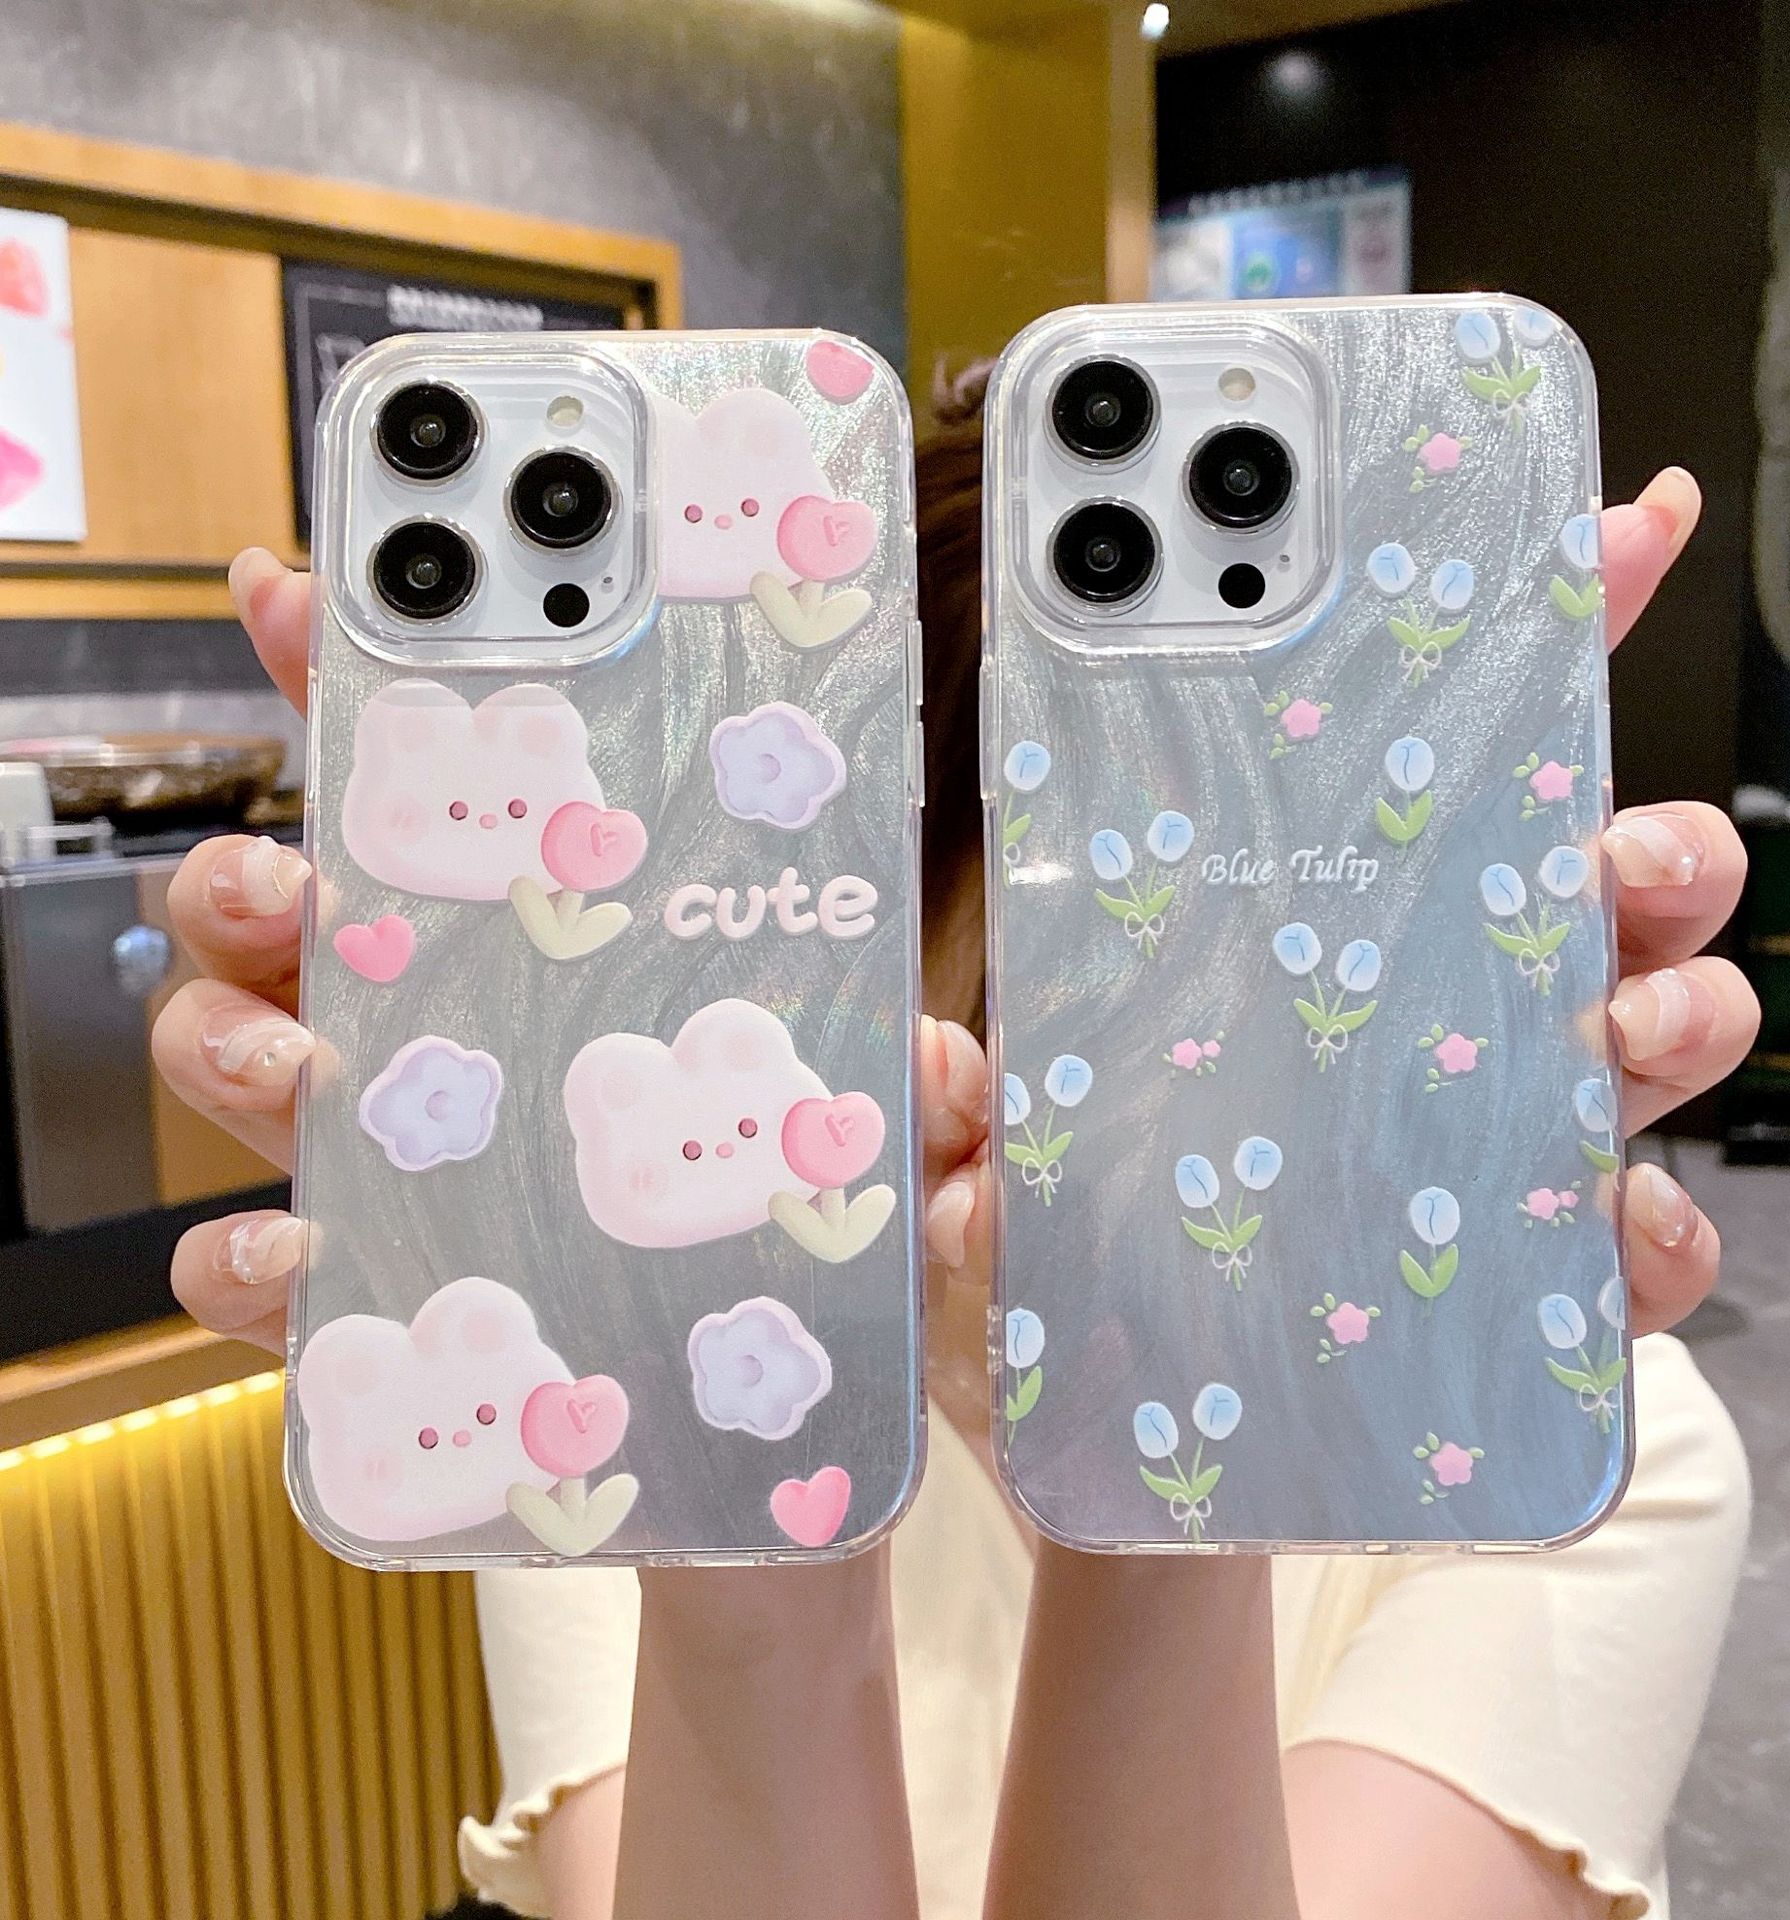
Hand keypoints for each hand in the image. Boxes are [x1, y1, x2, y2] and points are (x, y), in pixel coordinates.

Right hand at [156, 551, 996, 1355]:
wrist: (806, 1432)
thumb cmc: (842, 1258)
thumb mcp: (910, 1151)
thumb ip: (938, 1099)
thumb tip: (935, 1057)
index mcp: (575, 960)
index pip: (452, 811)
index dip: (364, 698)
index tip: (303, 598)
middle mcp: (469, 1042)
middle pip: (300, 919)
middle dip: (255, 878)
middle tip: (295, 885)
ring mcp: (412, 1165)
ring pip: (247, 1062)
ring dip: (229, 1036)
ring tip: (297, 1060)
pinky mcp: (385, 1302)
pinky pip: (264, 1274)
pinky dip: (245, 1261)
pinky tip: (293, 1258)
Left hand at [918, 471, 1756, 1349]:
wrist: (1110, 1465)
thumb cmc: (1048, 1293)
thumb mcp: (975, 1186)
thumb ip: (955, 1120)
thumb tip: (931, 1055)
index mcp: (1308, 941)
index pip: (1435, 769)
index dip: (1531, 639)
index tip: (1612, 531)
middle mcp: (1424, 1019)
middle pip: (1589, 886)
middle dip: (1649, 842)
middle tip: (1618, 845)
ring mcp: (1487, 1150)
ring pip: (1645, 1036)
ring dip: (1679, 1005)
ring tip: (1627, 1018)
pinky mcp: (1526, 1295)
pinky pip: (1632, 1252)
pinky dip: (1654, 1238)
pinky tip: (1616, 1230)